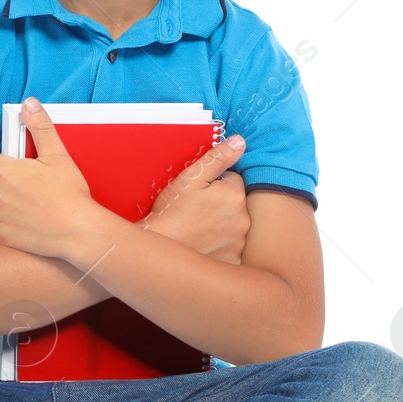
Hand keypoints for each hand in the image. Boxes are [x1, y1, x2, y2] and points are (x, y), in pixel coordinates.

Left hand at [0, 98, 105, 261]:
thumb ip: (40, 127)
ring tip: (16, 204)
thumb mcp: (57, 155)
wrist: (78, 230)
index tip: (8, 167)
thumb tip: (29, 104)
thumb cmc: (69, 194)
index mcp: (5, 172)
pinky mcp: (2, 237)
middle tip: (16, 186)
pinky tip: (14, 223)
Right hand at [142, 133, 250, 263]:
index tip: (199, 193)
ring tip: (197, 227)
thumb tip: (241, 142)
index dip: (215, 184)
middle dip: (222, 204)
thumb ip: (218, 158)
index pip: (233, 181)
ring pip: (234, 225)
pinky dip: (221, 246)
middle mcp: (243, 219)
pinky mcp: (232, 260)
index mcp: (235, 195)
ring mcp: (238, 242)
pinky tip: (202, 243)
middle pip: (236, 204)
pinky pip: (231, 248)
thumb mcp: (190, 178)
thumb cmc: (171, 211)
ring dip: (222, 225)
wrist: (159, 247)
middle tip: (196, 210)